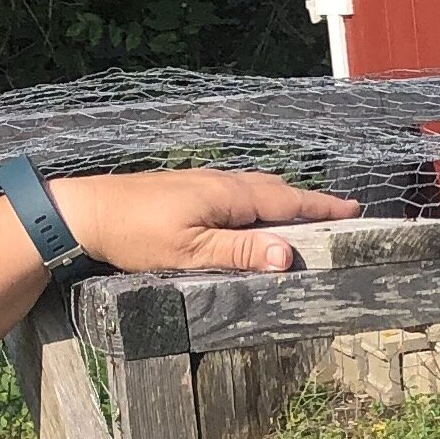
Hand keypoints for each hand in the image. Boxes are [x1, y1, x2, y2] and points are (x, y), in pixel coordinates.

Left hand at [51, 169, 358, 275]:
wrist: (86, 211)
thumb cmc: (135, 235)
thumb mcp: (190, 253)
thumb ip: (240, 253)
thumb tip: (287, 256)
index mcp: (229, 196)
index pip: (287, 202)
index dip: (321, 208)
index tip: (353, 209)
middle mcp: (221, 182)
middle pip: (277, 191)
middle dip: (309, 202)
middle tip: (340, 213)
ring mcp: (203, 182)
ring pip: (257, 188)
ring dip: (285, 200)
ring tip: (306, 213)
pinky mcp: (187, 188)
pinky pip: (238, 191)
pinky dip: (259, 200)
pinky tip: (253, 211)